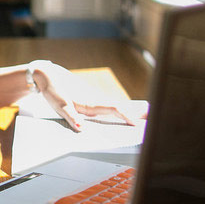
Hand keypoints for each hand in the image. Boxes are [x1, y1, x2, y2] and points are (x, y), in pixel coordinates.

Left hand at [30, 60, 148, 131]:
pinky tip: (132, 114)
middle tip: (157, 119)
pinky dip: (124, 110)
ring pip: (118, 106)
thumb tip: (81, 128)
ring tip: (152, 117)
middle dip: (138, 113)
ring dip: (134, 111)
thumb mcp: (59, 105)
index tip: (139, 124)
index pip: (114, 109)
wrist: (47, 75)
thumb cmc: (53, 90)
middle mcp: (97, 100)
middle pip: (121, 107)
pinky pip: (111, 107)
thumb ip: (71, 116)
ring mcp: (96, 99)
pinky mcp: (92, 100)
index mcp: (91, 102)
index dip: (127, 116)